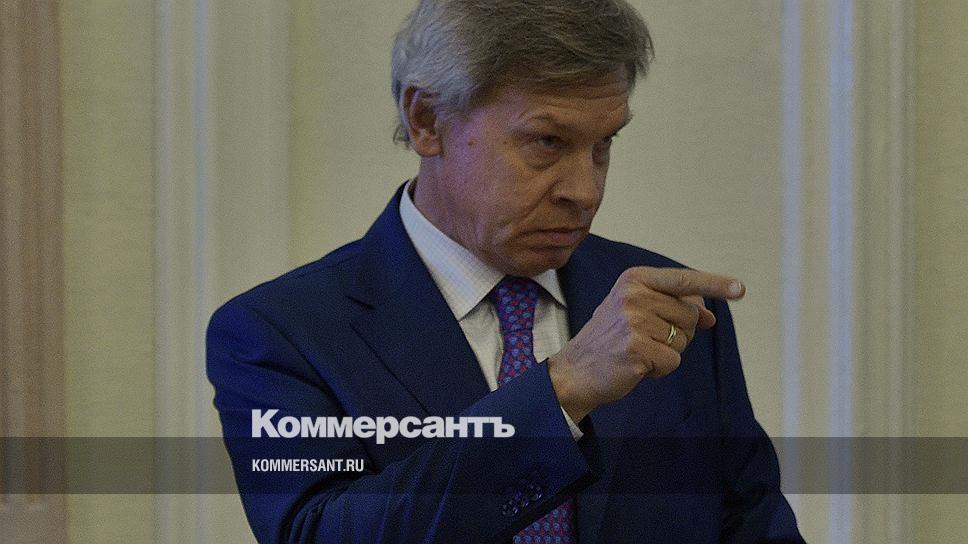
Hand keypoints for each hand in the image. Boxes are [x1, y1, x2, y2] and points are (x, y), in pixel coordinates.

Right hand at [548, 267, 744, 422]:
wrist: (576, 370)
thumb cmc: (611, 339)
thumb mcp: (636, 310)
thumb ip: (671, 306)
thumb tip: (709, 316)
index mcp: (634, 279)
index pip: (683, 280)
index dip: (715, 285)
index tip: (740, 289)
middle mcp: (634, 296)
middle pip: (690, 315)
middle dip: (679, 333)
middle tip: (647, 339)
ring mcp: (634, 322)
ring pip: (684, 340)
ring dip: (668, 352)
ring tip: (639, 351)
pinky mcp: (636, 349)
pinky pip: (673, 361)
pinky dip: (660, 370)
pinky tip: (637, 366)